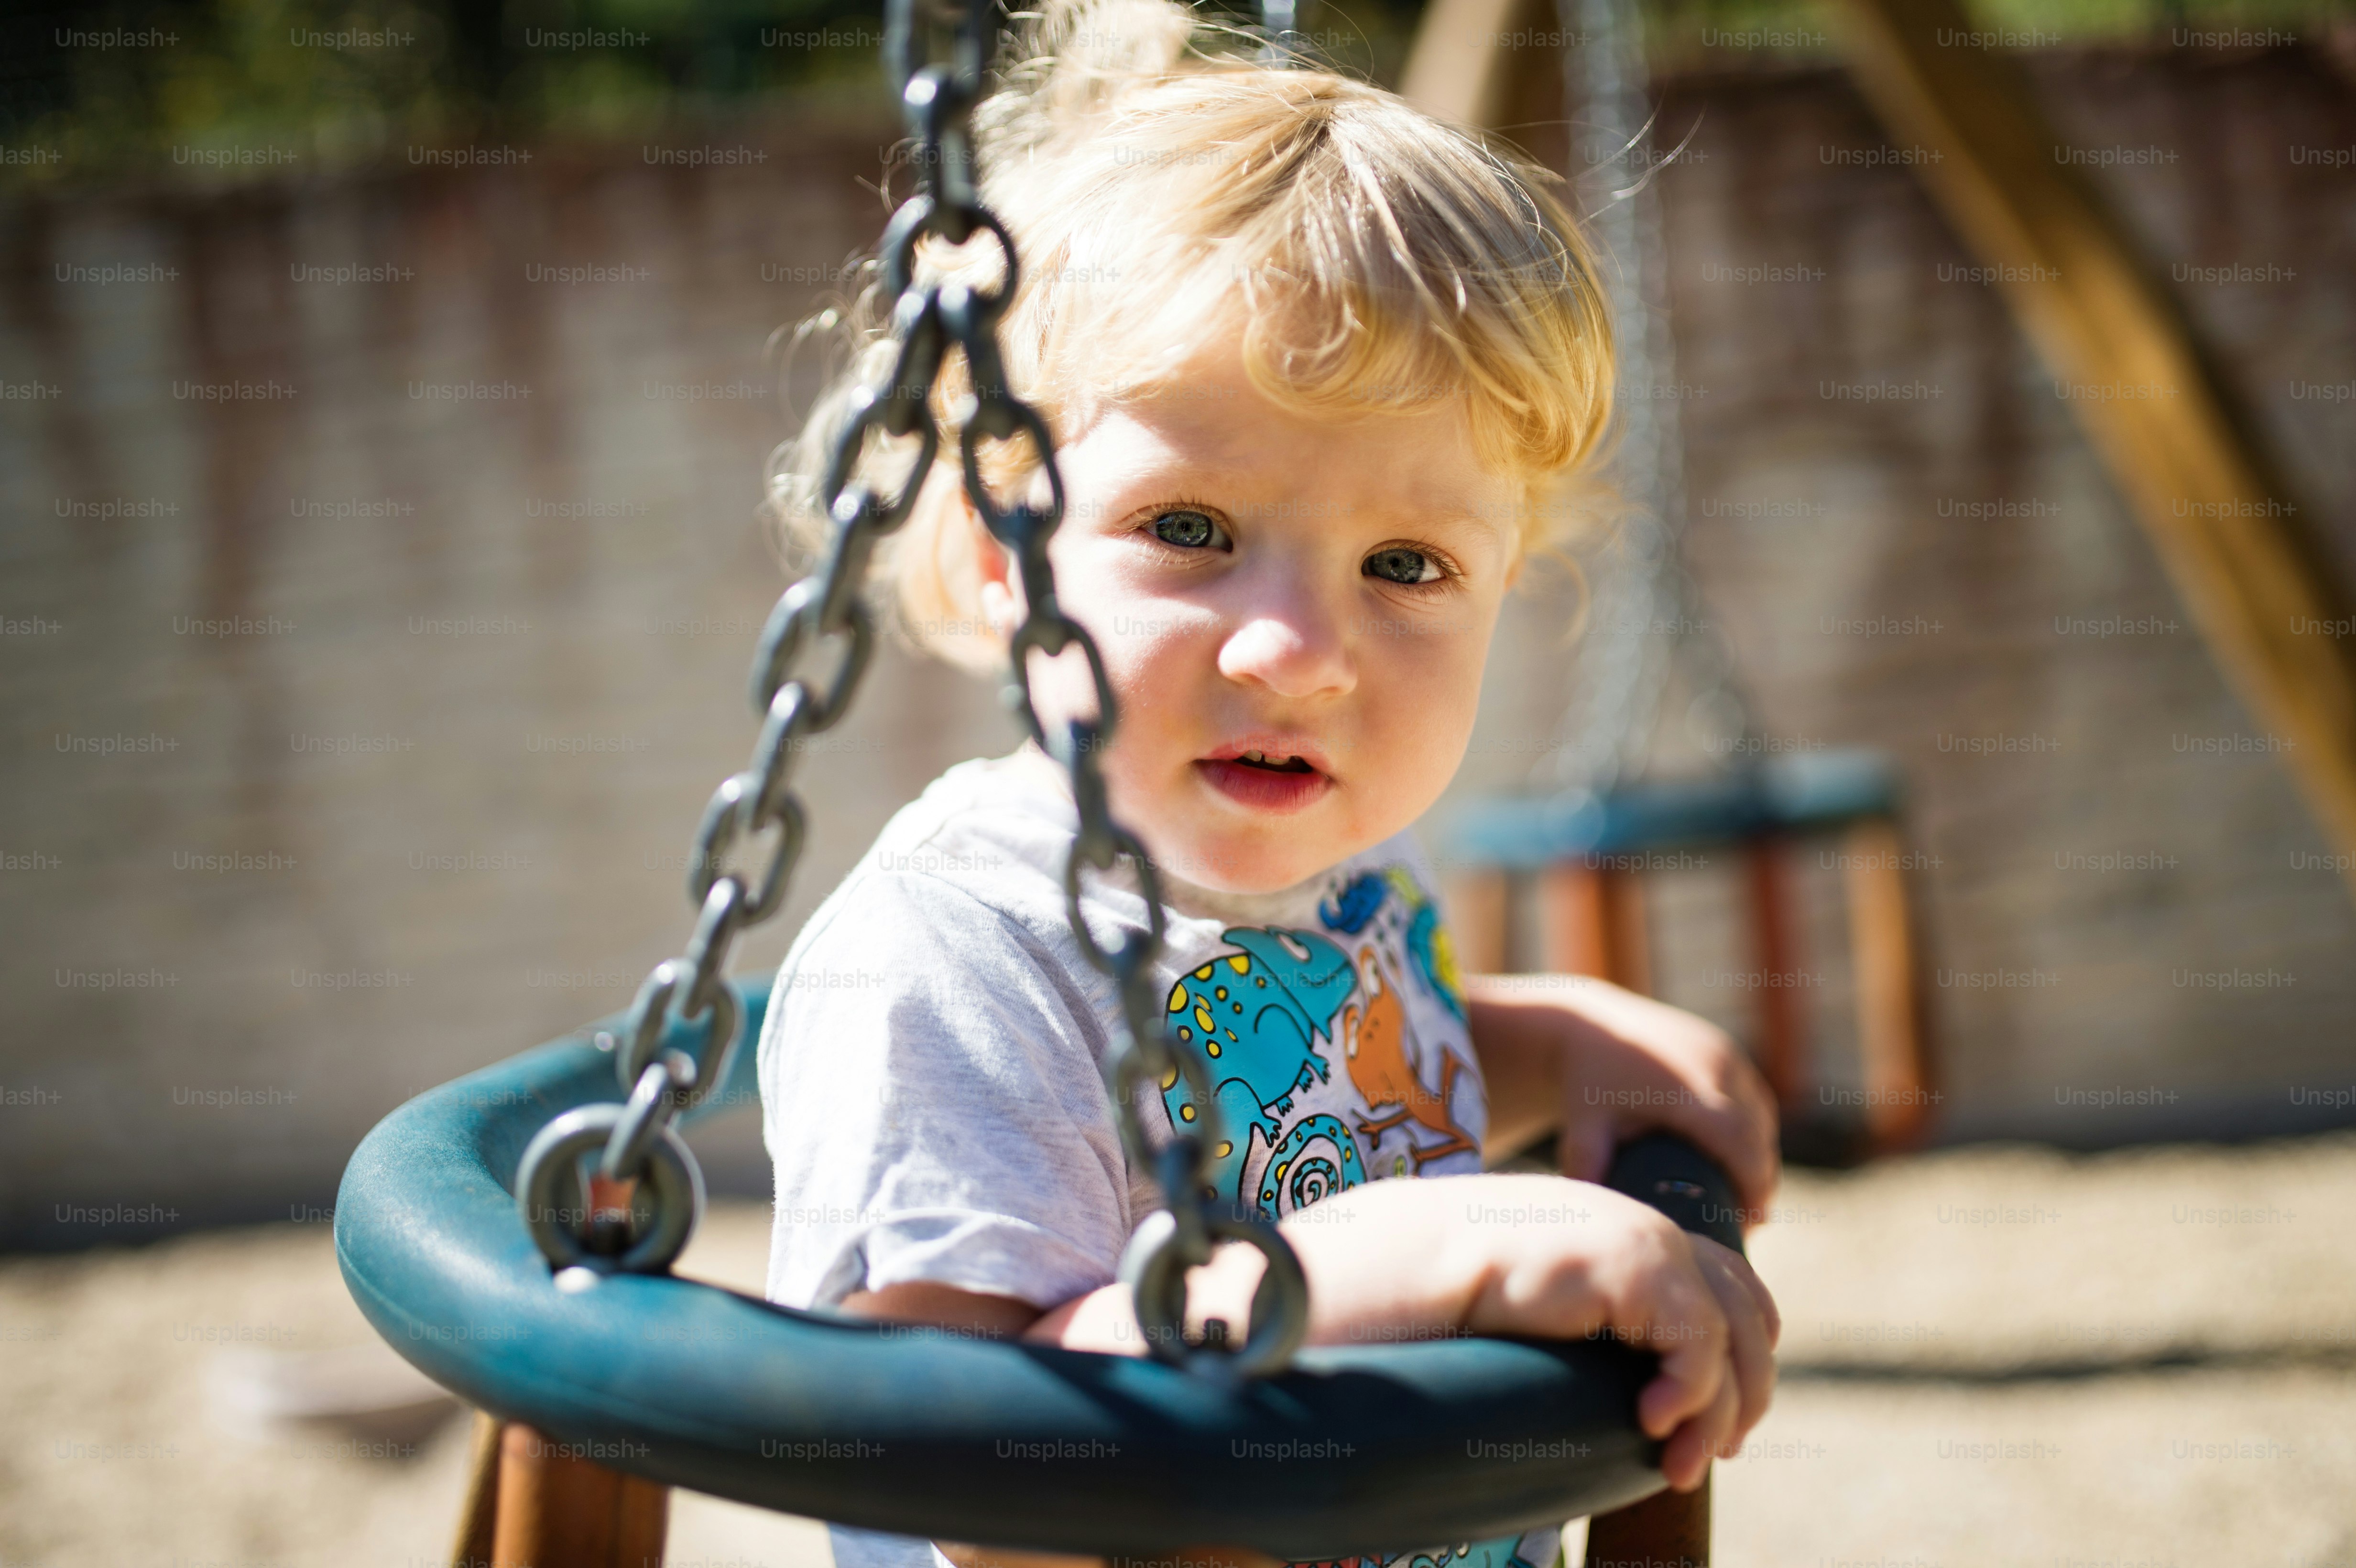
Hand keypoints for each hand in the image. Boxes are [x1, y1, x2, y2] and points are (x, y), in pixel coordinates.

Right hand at [1446, 1179, 1778, 1491]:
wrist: (1425, 1258)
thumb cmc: (1470, 1290)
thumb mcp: (1558, 1304)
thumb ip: (1602, 1320)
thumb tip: (1632, 1385)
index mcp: (1636, 1235)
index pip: (1732, 1282)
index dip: (1745, 1350)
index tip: (1723, 1415)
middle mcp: (1653, 1231)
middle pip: (1749, 1312)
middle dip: (1746, 1392)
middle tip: (1716, 1452)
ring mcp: (1651, 1244)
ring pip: (1731, 1340)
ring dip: (1715, 1415)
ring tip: (1681, 1465)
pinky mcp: (1639, 1269)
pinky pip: (1698, 1345)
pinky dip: (1686, 1395)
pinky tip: (1649, 1422)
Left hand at [1549, 980, 1780, 1225]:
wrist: (1587, 1024)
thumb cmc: (1586, 1082)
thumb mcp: (1585, 1127)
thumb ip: (1591, 1169)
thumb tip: (1601, 1219)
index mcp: (1683, 1087)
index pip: (1736, 1138)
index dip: (1752, 1180)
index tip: (1754, 1219)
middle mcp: (1712, 1064)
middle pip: (1756, 1132)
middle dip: (1758, 1178)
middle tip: (1746, 1220)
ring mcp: (1722, 1051)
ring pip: (1760, 1114)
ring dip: (1758, 1154)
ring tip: (1744, 1195)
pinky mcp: (1724, 1046)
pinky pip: (1752, 1095)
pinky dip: (1753, 1128)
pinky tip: (1743, 1157)